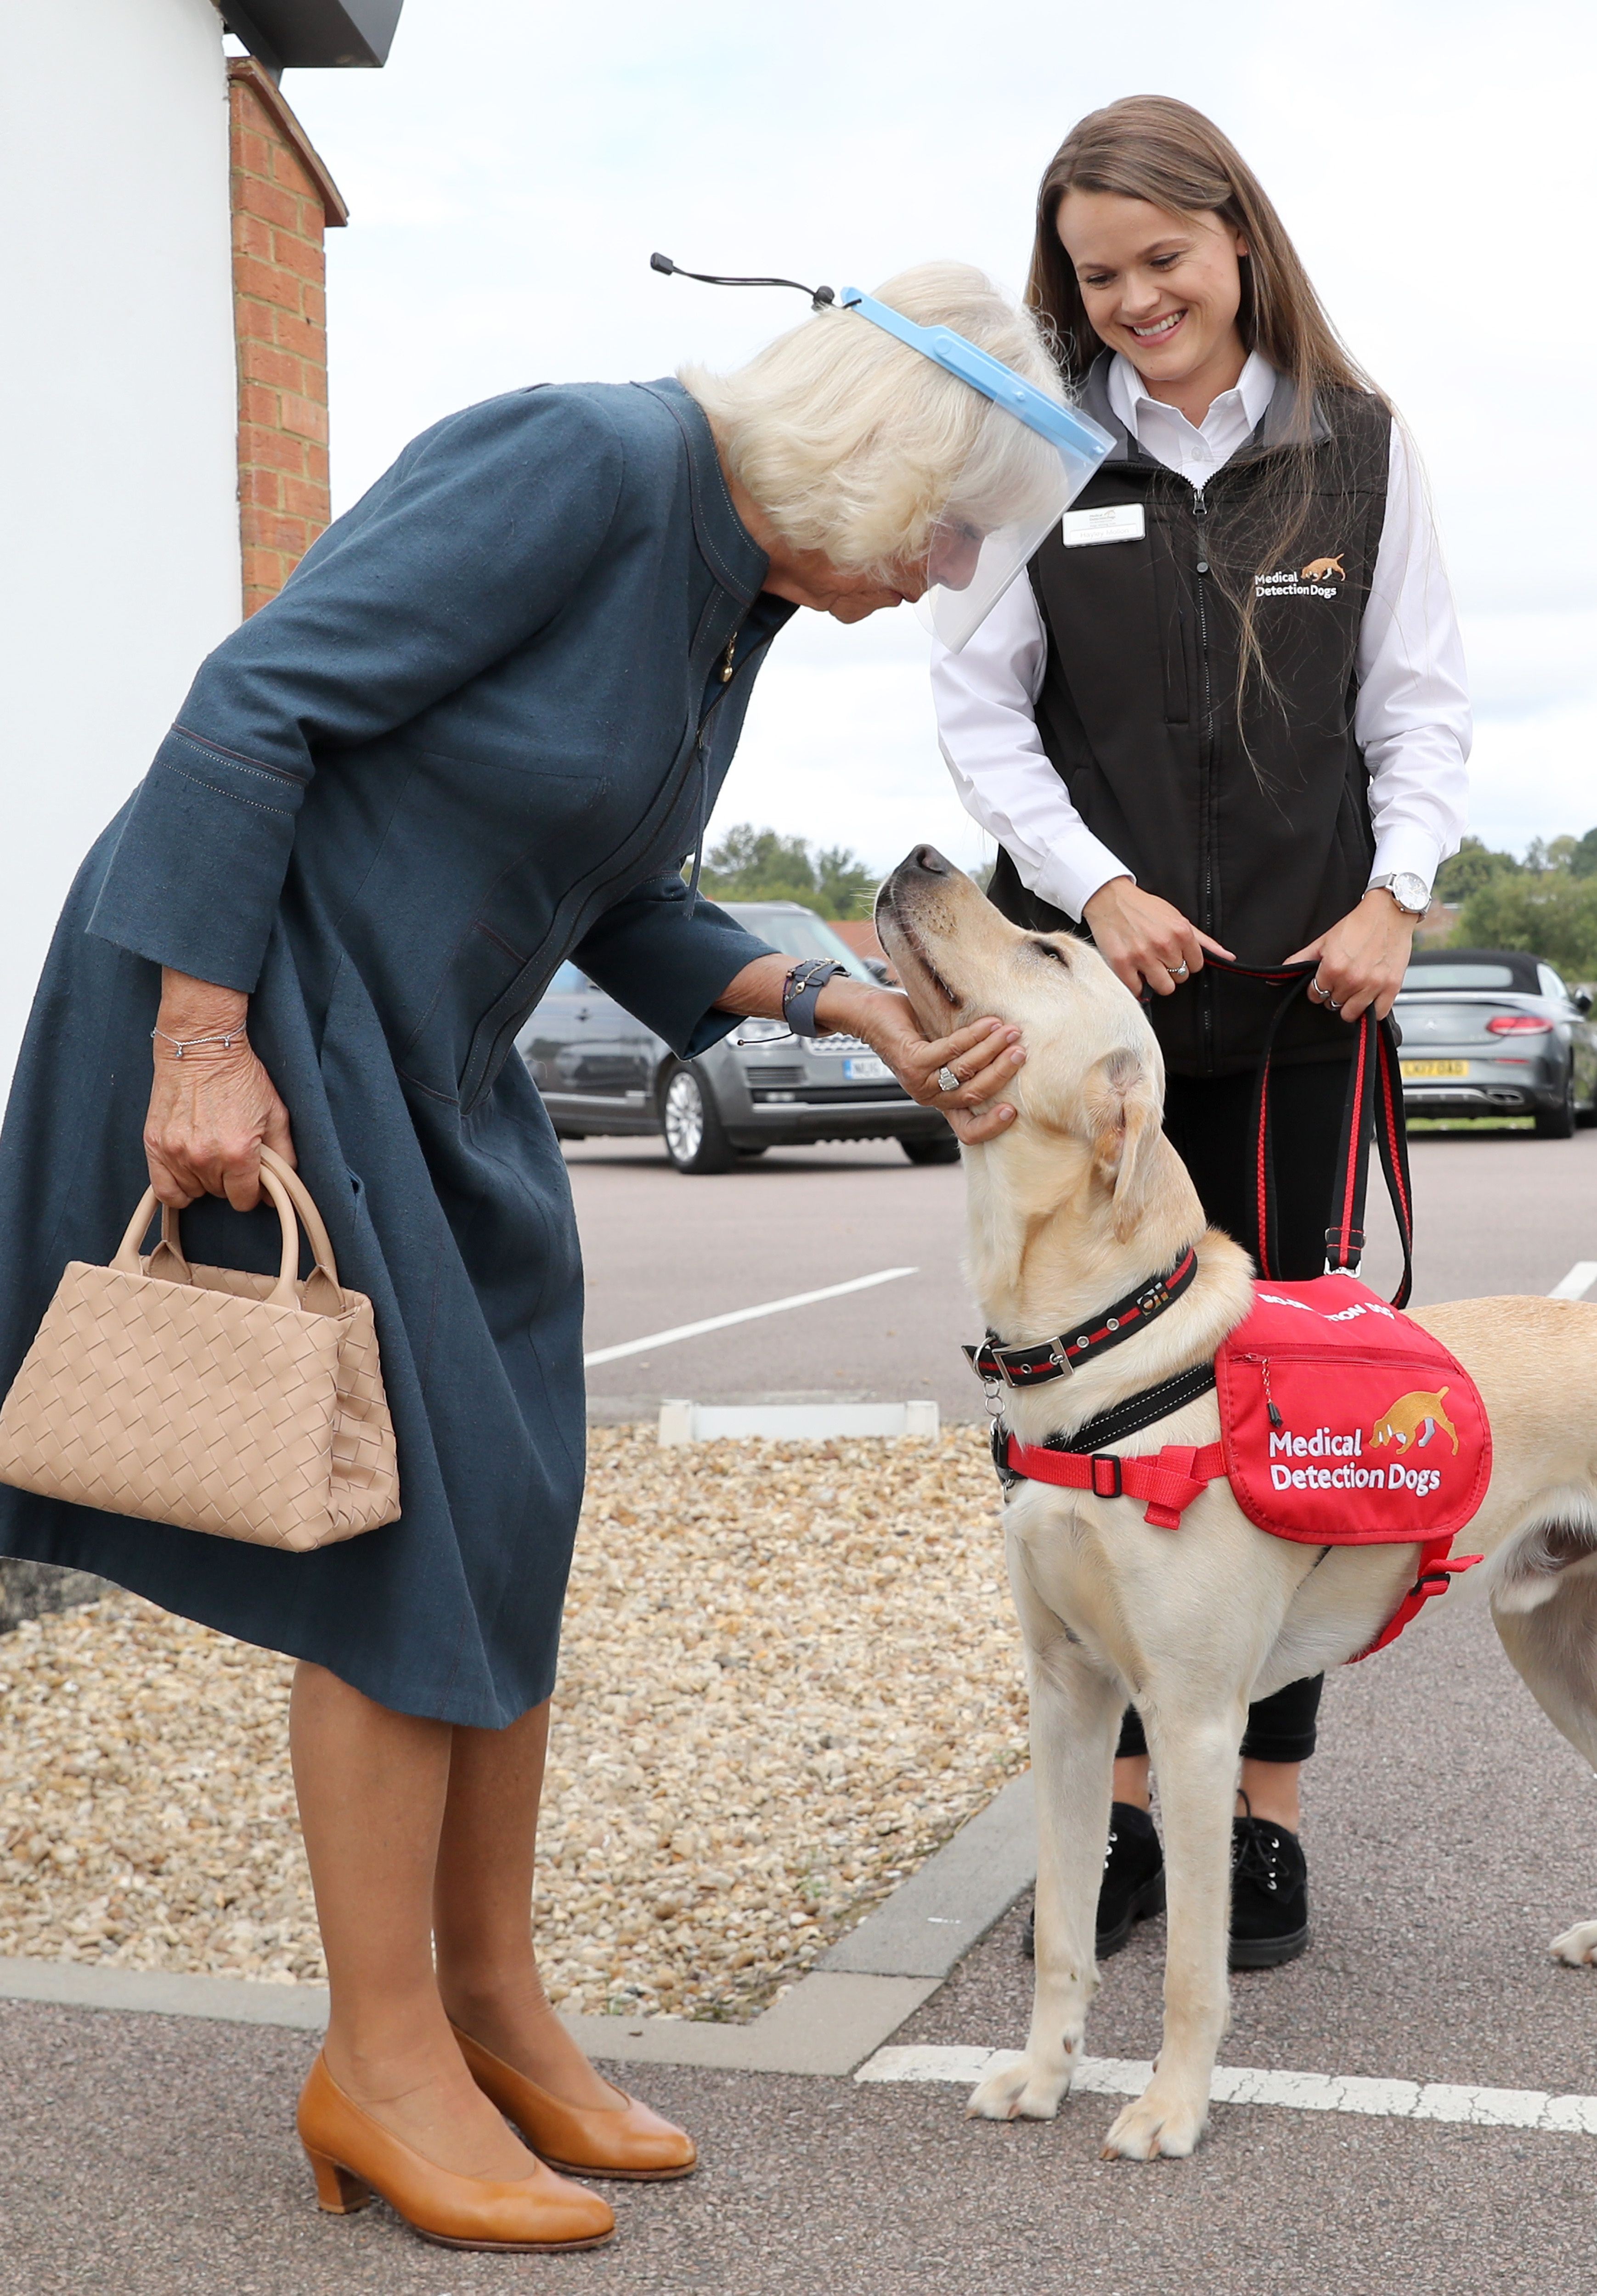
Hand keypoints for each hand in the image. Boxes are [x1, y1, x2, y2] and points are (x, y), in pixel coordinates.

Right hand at [144, 971, 296, 1210]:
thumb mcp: (275, 1114)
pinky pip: (164, 1189)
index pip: (244, 1200)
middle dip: (229, 1181)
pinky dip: (177, 1188)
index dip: (251, 1191)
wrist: (200, 1047)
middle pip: (219, 1195)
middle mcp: (204, 1158)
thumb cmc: (240, 1077)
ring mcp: (175, 1152)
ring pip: (193, 1192)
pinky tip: (188, 1173)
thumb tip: (280, 1191)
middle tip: (231, 1155)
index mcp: (238, 1152)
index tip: (252, 1177)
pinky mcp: (154, 1145)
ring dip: (204, 1181)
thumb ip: (283, 1157)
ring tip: (210, 1154)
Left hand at [816, 982, 1024, 1143]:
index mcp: (939, 1099)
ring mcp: (919, 1081)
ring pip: (965, 1071)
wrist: (869, 1013)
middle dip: (1002, 1073)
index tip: (1014, 1111)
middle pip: (974, 1095)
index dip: (990, 1126)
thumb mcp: (944, 1050)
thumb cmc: (911, 1028)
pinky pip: (950, 1050)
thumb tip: (1009, 1049)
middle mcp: (929, 1096)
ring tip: (1010, 1032)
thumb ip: (969, 1058)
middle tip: (1021, 1052)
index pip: (966, 1130)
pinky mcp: (911, 1062)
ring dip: (992, 1049)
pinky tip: (988, 1024)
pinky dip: (973, 1036)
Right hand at [1081, 877, 1231, 996]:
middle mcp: (1163, 944)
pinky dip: (1136, 985)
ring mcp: (1142, 955)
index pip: (1196, 965)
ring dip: (1156, 980)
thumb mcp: (1178, 918)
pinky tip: (1134, 972)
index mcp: (1180, 932)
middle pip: (1181, 978)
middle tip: (1157, 957)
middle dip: (1170, 970)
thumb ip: (1203, 941)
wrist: (1110, 899)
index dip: (1185, 961)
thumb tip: (1228, 957)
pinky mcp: (1122, 964)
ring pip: (1164, 988)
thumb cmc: (1144, 908)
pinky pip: (1138, 990)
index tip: (1173, 955)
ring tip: (1147, 966)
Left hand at [1287, 890, 1416, 1024]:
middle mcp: (1352, 979)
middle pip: (1333, 1004)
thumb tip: (1275, 979)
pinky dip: (1373, 1008)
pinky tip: (1369, 996)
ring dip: (1350, 1004)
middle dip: (1334, 994)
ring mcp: (1373, 985)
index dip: (1318, 988)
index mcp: (1333, 968)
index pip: (1315, 995)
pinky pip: (1378, 1013)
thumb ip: (1299, 960)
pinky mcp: (1391, 987)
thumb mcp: (1323, 941)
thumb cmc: (1358, 924)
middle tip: (1341, 981)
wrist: (1388, 912)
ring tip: (1354, 989)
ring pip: (1351, 1013)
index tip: (1325, 980)